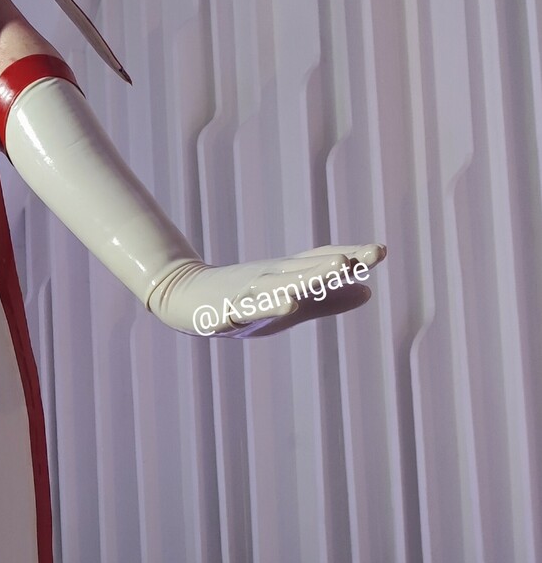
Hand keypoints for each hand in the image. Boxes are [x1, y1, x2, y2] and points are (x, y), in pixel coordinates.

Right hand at [147, 243, 385, 337]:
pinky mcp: (224, 312)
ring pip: (279, 286)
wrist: (183, 294)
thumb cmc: (242, 299)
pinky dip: (262, 308)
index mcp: (288, 276)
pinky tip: (286, 306)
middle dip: (334, 264)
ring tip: (334, 268)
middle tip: (366, 255)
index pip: (322, 262)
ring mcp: (247, 293)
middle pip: (306, 270)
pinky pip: (244, 311)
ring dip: (306, 279)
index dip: (351, 257)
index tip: (380, 251)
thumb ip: (329, 299)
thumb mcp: (290, 302)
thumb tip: (369, 292)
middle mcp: (270, 278)